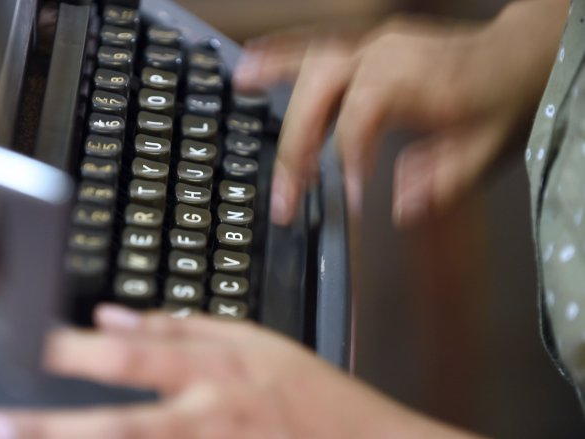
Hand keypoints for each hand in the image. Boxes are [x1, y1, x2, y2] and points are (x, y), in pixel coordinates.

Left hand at [0, 305, 481, 438]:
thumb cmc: (308, 393)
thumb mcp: (252, 339)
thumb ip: (178, 326)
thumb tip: (113, 316)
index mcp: (214, 371)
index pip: (133, 357)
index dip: (76, 351)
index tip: (30, 346)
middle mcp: (206, 421)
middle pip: (119, 428)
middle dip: (51, 429)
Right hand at [233, 0, 566, 226]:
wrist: (519, 56)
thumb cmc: (503, 100)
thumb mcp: (487, 150)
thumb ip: (442, 179)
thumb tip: (399, 208)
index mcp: (418, 80)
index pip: (363, 118)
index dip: (349, 161)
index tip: (350, 201)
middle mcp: (389, 55)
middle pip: (322, 90)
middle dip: (295, 142)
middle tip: (285, 191)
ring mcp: (374, 45)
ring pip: (312, 60)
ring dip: (273, 79)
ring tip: (240, 87)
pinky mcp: (367, 45)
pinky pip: (315, 46)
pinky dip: (281, 54)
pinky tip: (255, 63)